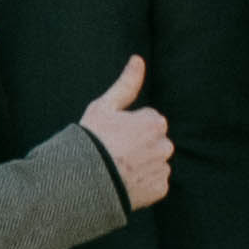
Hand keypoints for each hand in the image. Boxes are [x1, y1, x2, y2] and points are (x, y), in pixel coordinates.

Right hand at [78, 54, 174, 212]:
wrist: (83, 181)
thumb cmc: (91, 140)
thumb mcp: (104, 107)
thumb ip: (126, 84)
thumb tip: (138, 59)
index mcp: (155, 122)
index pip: (148, 120)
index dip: (129, 126)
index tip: (113, 135)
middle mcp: (165, 146)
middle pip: (154, 141)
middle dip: (139, 144)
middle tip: (115, 152)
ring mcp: (162, 169)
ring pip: (155, 162)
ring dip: (142, 164)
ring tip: (118, 168)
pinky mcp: (159, 189)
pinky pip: (155, 183)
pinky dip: (143, 183)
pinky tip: (125, 182)